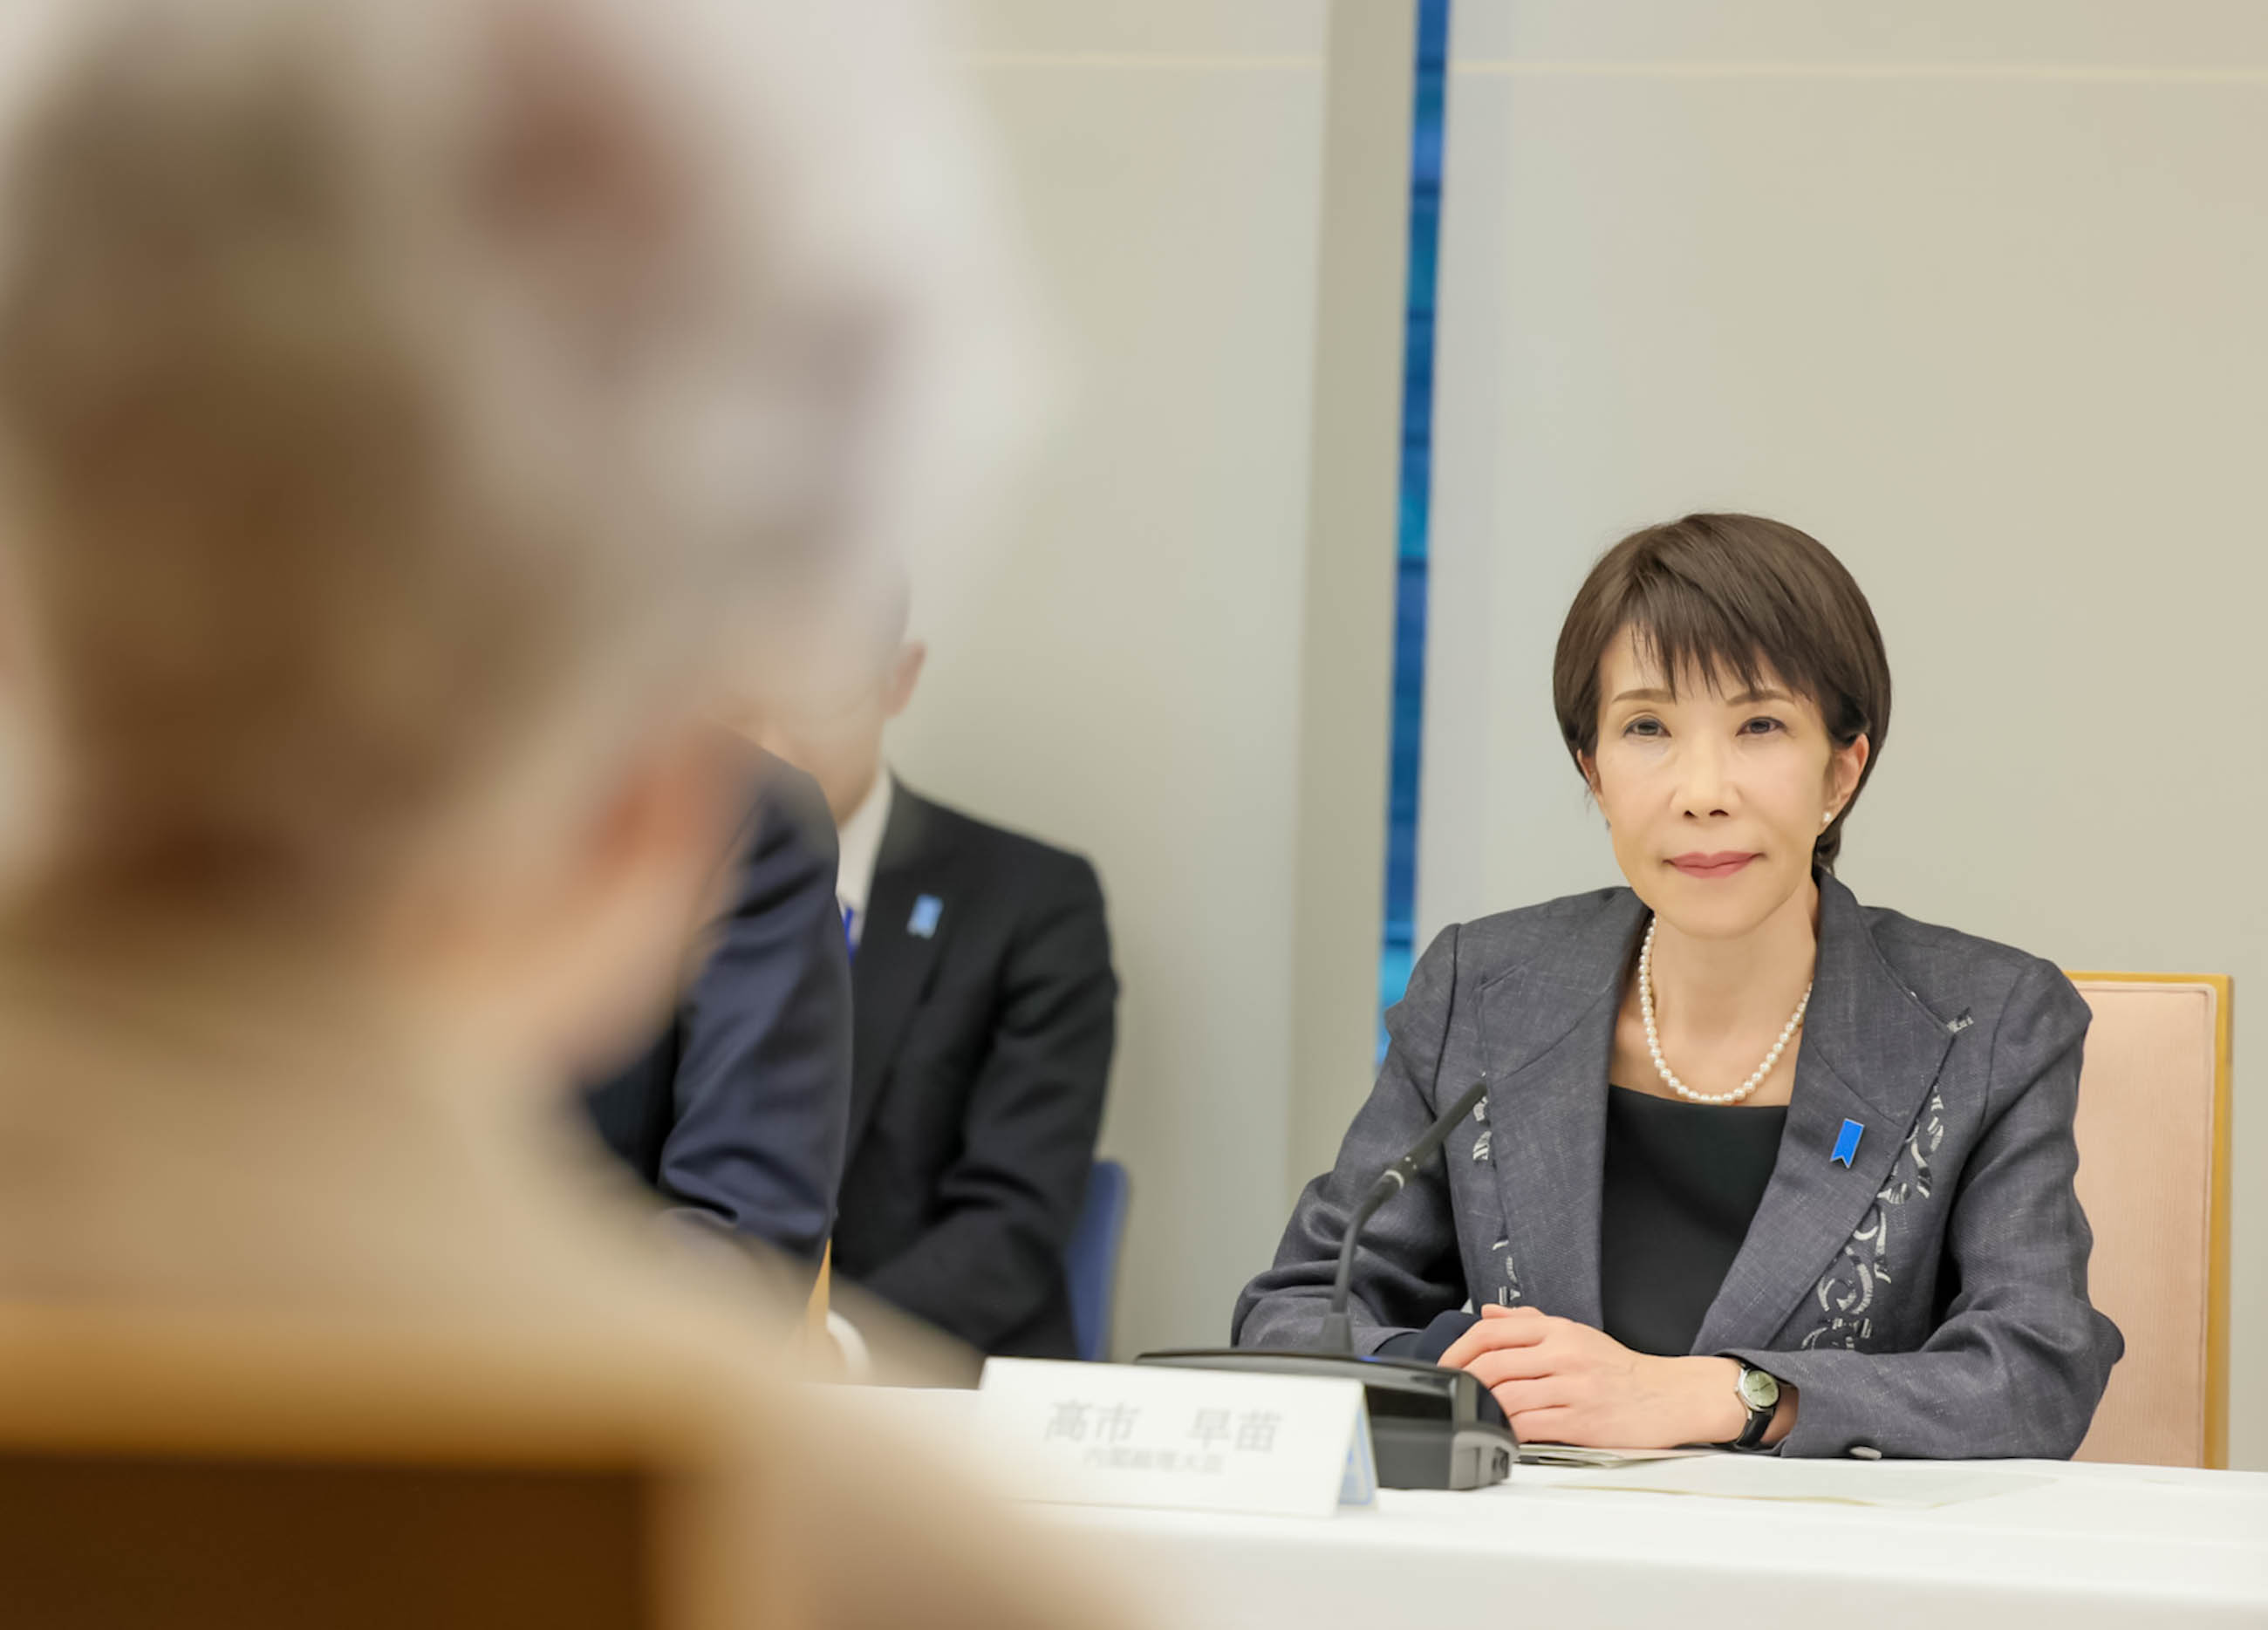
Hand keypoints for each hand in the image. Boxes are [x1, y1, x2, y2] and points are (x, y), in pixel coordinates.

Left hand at [1435, 1305, 1749, 1447]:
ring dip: (1481, 1407)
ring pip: (1507, 1395)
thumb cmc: (1620, 1369)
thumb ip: (1529, 1323)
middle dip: (1461, 1380)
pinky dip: (1506, 1430)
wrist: (1669, 1397)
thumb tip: (1487, 1313)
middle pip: (1492, 1363)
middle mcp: (1563, 1355)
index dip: (1458, 1350)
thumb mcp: (1576, 1334)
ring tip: (1470, 1413)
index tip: (1442, 1366)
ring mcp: (1573, 1388)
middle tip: (1448, 1393)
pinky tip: (1498, 1433)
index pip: (1492, 1331)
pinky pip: (1530, 1425)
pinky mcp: (1582, 1421)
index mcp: (1558, 1331)